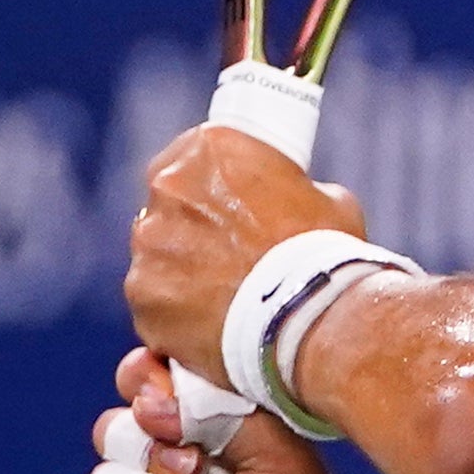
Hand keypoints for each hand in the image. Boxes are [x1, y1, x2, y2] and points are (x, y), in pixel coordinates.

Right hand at [93, 346, 368, 473]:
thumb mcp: (275, 448)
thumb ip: (221, 408)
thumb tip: (156, 401)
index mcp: (202, 426)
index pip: (145, 383)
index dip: (142, 383)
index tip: (164, 402)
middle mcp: (169, 464)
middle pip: (113, 429)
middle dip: (147, 443)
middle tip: (195, 465)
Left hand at [122, 122, 362, 385]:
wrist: (312, 318)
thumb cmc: (326, 255)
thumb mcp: (330, 201)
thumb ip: (296, 192)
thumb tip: (292, 204)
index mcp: (211, 148)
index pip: (192, 151)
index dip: (209, 179)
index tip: (226, 199)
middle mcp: (169, 187)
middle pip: (168, 201)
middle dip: (191, 223)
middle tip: (228, 250)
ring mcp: (150, 244)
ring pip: (157, 253)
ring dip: (181, 268)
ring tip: (224, 295)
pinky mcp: (143, 295)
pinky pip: (153, 300)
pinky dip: (174, 311)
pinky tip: (209, 324)